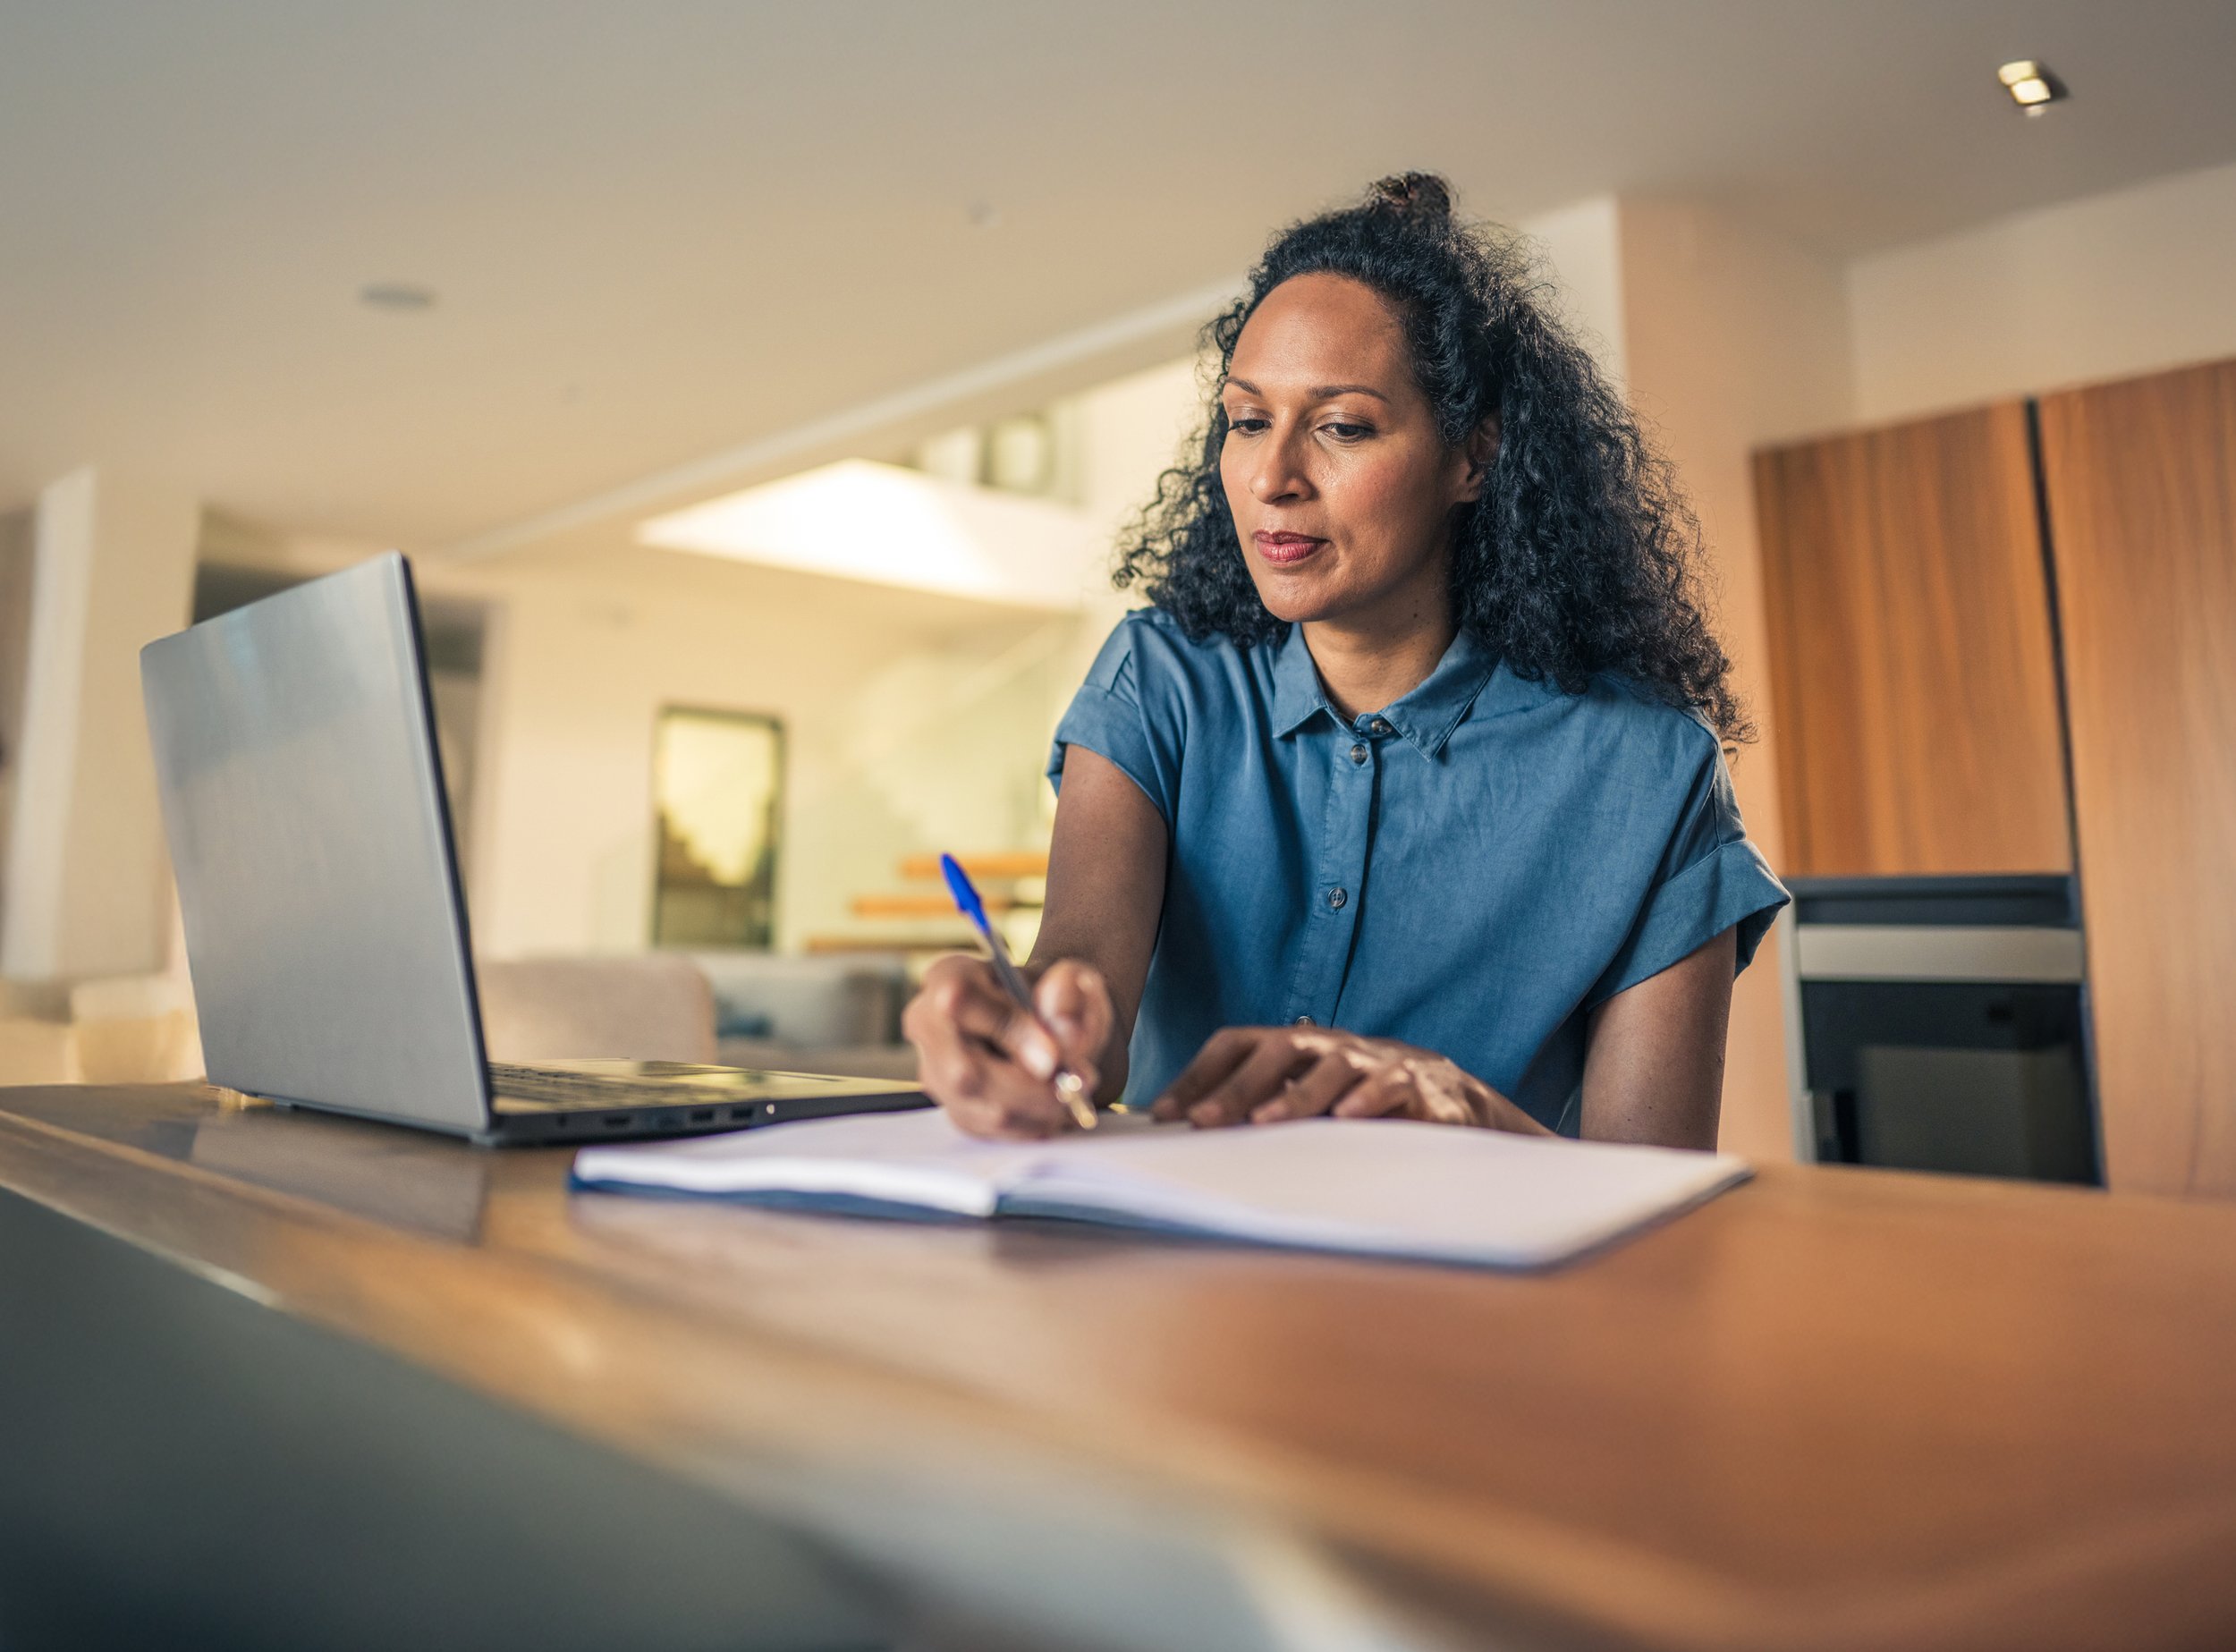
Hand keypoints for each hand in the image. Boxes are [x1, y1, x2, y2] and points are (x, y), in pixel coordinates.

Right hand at [903, 955, 1112, 1139]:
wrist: (1050, 1025)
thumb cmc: (1054, 996)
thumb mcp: (1073, 979)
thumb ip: (1070, 996)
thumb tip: (1066, 1037)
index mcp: (949, 975)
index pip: (961, 1001)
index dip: (1010, 1031)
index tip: (1055, 1055)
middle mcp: (928, 1025)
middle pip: (964, 1072)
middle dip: (1031, 1088)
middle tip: (1079, 1082)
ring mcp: (935, 1073)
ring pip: (982, 1109)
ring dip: (1039, 1109)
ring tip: (1073, 1089)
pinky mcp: (954, 1109)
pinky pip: (993, 1131)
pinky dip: (1033, 1124)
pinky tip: (1053, 1104)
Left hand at [1150, 1025, 1548, 1132]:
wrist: (1452, 1099)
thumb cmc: (1362, 1101)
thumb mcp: (1306, 1100)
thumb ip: (1258, 1109)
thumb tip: (1185, 1133)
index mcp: (1297, 1046)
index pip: (1237, 1043)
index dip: (1199, 1073)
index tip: (1164, 1113)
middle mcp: (1331, 1046)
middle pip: (1279, 1049)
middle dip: (1238, 1085)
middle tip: (1203, 1121)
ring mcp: (1376, 1062)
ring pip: (1334, 1067)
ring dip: (1297, 1095)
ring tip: (1265, 1123)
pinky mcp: (1419, 1087)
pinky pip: (1392, 1087)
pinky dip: (1369, 1100)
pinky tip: (1347, 1119)